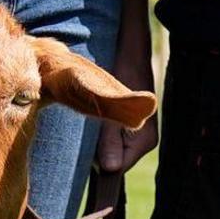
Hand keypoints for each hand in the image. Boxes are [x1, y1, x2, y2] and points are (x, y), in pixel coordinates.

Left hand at [93, 20, 158, 174]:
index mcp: (144, 141)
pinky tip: (87, 124)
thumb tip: (110, 169)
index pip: (119, 169)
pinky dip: (97, 135)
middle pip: (114, 161)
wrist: (130, 49)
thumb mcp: (113, 106)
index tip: (81, 165)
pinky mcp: (126, 124)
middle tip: (75, 147)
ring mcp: (135, 133)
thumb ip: (110, 139)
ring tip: (79, 134)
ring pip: (110, 150)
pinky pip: (110, 139)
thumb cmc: (123, 73)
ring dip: (95, 144)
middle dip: (96, 156)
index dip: (100, 168)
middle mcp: (142, 140)